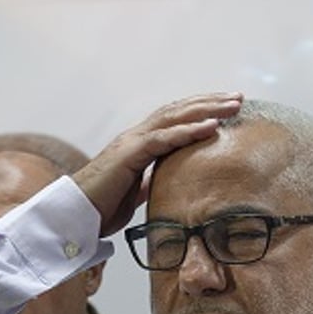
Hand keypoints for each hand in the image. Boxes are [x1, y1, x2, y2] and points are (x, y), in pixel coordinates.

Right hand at [74, 92, 241, 236]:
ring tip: (232, 105)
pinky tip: (211, 127)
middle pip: (179, 110)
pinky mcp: (129, 154)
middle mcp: (137, 136)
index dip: (201, 110)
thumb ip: (152, 180)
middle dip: (210, 102)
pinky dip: (189, 131)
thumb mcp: (136, 191)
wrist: (74, 216)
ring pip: (174, 117)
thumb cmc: (103, 205)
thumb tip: (168, 182)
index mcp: (141, 143)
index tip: (227, 108)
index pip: (175, 118)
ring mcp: (132, 142)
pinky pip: (163, 139)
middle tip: (238, 98)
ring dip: (206, 110)